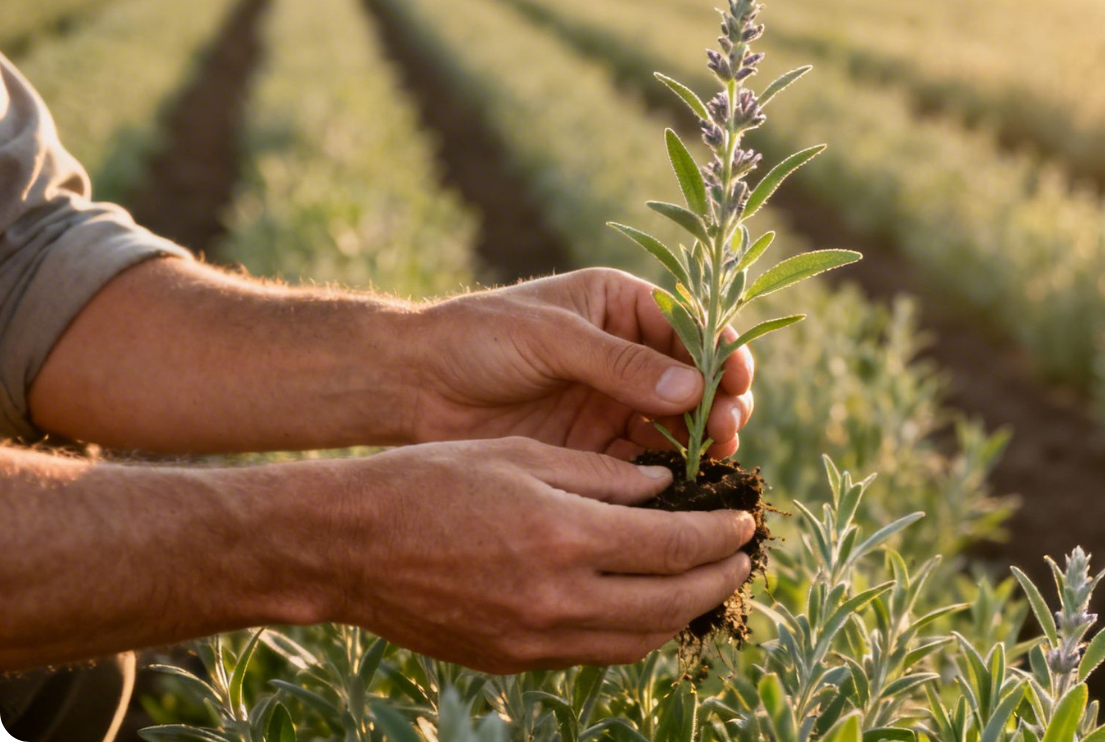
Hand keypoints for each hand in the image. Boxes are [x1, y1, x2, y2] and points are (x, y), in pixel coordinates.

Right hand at [341, 438, 754, 672]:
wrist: (348, 546)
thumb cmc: (430, 481)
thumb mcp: (523, 456)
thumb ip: (602, 477)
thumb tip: (662, 488)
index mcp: (565, 536)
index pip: (674, 545)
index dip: (720, 535)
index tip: (744, 521)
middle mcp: (558, 598)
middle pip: (671, 603)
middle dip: (718, 580)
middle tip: (743, 558)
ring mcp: (535, 639)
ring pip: (639, 638)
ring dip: (683, 613)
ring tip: (705, 584)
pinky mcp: (514, 661)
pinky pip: (597, 653)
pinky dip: (635, 632)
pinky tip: (645, 606)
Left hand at [407, 268, 754, 459]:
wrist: (412, 385)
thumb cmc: (477, 338)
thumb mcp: (551, 338)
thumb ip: (618, 363)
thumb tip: (694, 387)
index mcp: (622, 307)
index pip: (692, 326)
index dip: (723, 352)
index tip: (738, 382)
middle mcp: (628, 354)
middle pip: (696, 380)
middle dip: (719, 403)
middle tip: (725, 430)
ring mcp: (614, 403)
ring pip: (679, 425)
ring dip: (701, 443)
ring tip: (711, 461)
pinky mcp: (595, 446)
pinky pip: (646, 463)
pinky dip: (668, 476)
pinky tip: (680, 490)